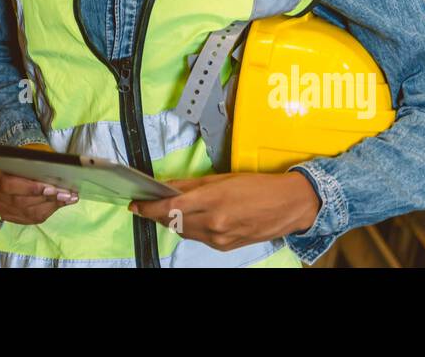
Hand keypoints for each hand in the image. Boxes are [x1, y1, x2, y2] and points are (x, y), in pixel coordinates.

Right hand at [0, 142, 78, 224]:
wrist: (6, 163)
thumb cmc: (17, 155)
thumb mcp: (23, 152)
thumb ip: (34, 162)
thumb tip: (57, 169)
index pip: (8, 184)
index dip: (30, 188)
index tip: (52, 188)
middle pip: (19, 202)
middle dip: (46, 198)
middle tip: (66, 194)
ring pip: (26, 213)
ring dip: (50, 206)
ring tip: (68, 198)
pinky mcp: (7, 215)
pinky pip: (29, 218)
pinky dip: (47, 211)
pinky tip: (59, 204)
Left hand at [127, 171, 319, 250]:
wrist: (288, 206)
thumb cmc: (258, 186)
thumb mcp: (223, 177)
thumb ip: (193, 184)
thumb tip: (168, 186)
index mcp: (213, 200)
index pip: (170, 207)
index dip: (149, 208)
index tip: (135, 204)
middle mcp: (214, 222)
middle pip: (173, 221)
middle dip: (157, 213)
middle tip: (146, 204)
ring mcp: (219, 237)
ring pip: (183, 231)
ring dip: (171, 221)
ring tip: (165, 210)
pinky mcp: (225, 246)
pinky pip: (198, 238)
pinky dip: (188, 228)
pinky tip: (187, 218)